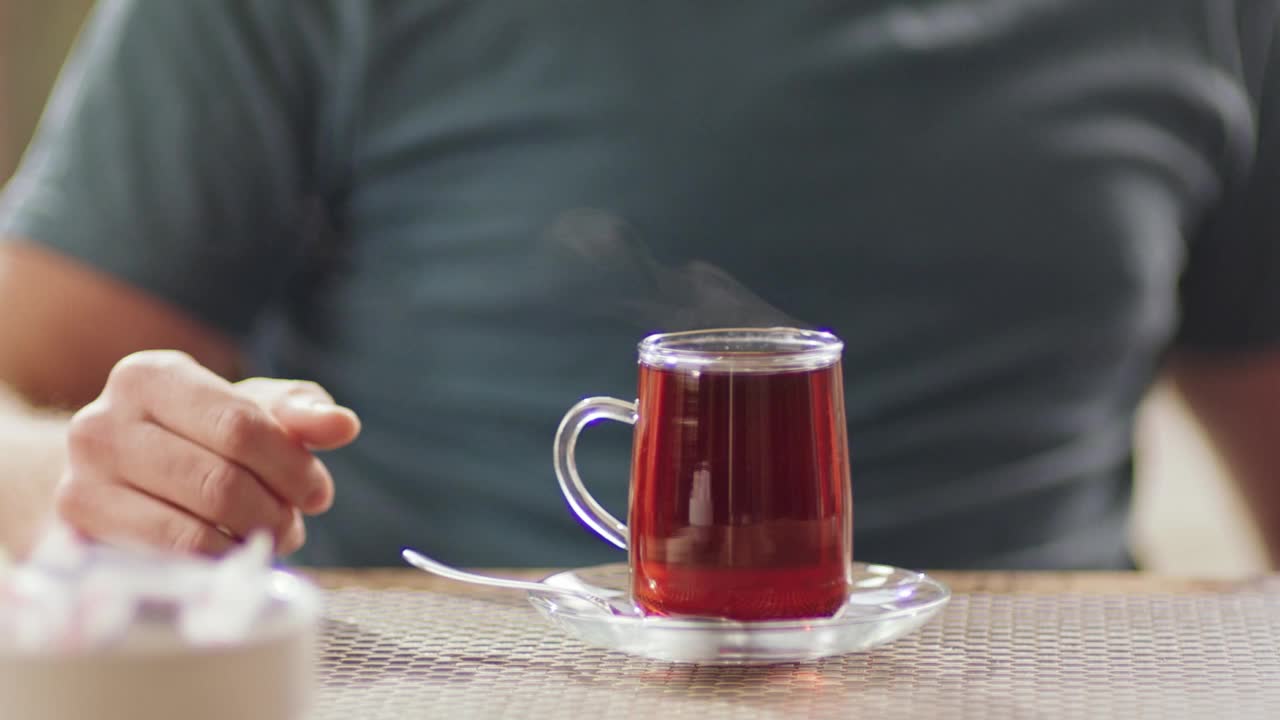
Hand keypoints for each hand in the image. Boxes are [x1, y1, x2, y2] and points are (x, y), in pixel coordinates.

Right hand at [54, 350, 360, 555]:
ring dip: (249, 544)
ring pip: (194, 530)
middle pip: (221, 482)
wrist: (110, 476)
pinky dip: (216, 567)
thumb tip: (343, 425)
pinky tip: (232, 556)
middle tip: (294, 524)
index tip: (317, 493)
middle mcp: (101, 422)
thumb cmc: (197, 436)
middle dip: (275, 512)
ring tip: (268, 539)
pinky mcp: (77, 538)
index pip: (240, 426)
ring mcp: (80, 481)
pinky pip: (167, 565)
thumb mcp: (250, 411)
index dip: (292, 467)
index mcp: (150, 375)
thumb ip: (299, 414)